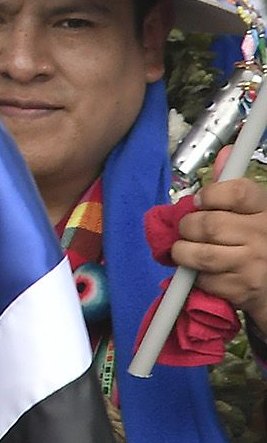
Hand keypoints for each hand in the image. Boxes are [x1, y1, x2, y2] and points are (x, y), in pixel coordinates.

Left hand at [170, 177, 266, 330]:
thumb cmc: (257, 243)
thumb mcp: (251, 212)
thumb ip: (232, 186)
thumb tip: (226, 152)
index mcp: (264, 211)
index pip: (236, 192)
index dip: (209, 194)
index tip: (199, 201)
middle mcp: (262, 235)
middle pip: (209, 225)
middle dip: (187, 227)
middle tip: (187, 230)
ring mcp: (253, 264)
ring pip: (200, 254)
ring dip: (183, 252)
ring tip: (185, 250)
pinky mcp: (242, 289)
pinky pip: (204, 279)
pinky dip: (195, 276)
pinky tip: (204, 272)